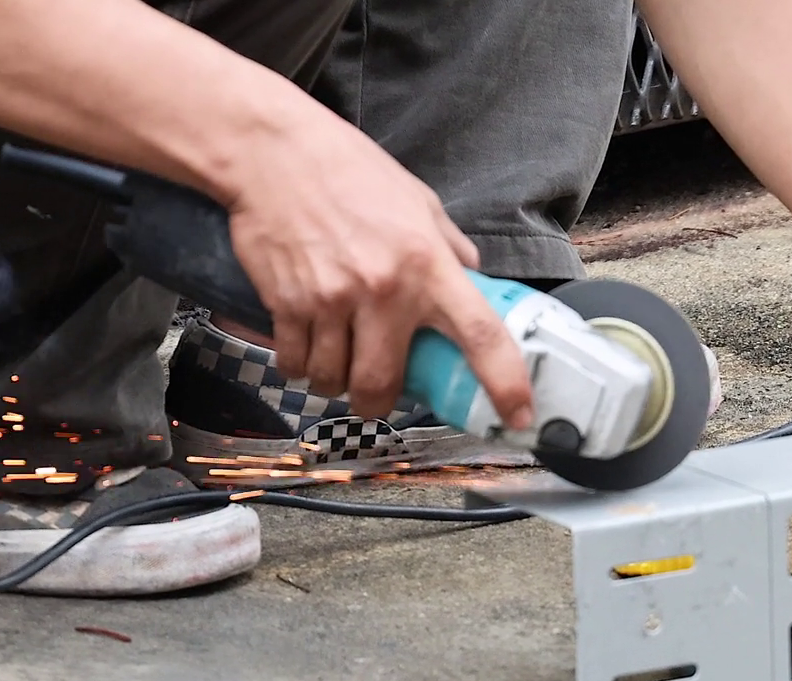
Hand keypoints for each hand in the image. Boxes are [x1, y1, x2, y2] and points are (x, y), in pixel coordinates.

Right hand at [220, 118, 530, 426]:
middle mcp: (384, 289)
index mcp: (429, 265)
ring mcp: (332, 299)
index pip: (481, 335)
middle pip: (382, 384)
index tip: (517, 417)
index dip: (504, 383)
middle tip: (376, 394)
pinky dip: (299, 365)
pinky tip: (304, 344)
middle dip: (378, 402)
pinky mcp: (287, 302)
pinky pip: (294, 362)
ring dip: (333, 382)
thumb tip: (474, 278)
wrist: (273, 153)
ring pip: (332, 379)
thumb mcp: (419, 202)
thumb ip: (449, 248)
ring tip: (334, 360)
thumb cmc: (350, 171)